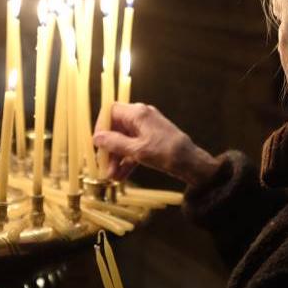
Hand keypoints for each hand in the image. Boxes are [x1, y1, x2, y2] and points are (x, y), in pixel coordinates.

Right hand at [93, 103, 220, 185]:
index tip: (97, 143)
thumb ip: (115, 143)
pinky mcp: (151, 140)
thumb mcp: (137, 150)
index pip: (110, 111)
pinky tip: (121, 176)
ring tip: (112, 176)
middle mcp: (141, 117)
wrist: (190, 162)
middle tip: (104, 166)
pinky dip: (127, 160)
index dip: (101, 126)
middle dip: (109, 149)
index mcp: (137, 113)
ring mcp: (147, 128)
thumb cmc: (166, 152)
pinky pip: (134, 147)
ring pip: (124, 140)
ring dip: (116, 158)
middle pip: (116, 128)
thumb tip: (97, 138)